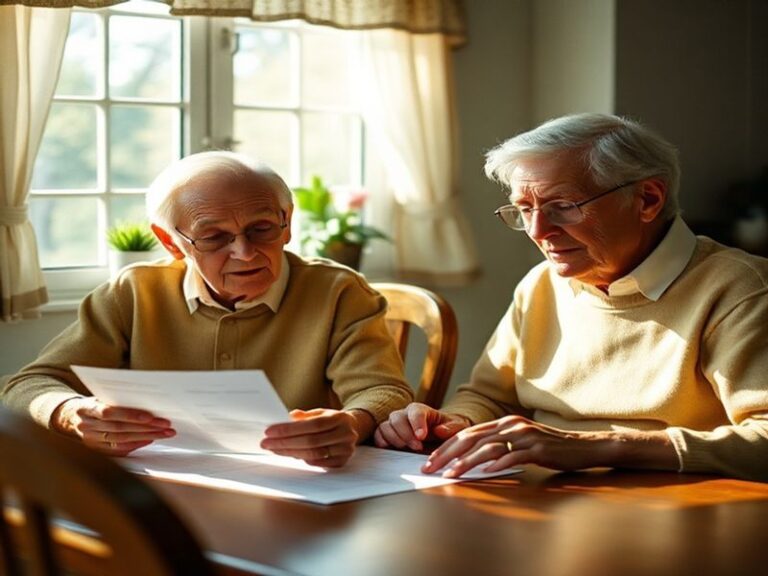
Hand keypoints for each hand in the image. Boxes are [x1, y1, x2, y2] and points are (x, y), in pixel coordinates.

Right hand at [51, 396, 175, 455]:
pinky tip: (150, 440)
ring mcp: (91, 440)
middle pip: (120, 428)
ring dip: (147, 437)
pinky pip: (120, 450)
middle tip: (166, 425)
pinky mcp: (97, 450)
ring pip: (122, 440)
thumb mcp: (102, 396)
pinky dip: (137, 444)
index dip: (130, 415)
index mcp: (87, 408)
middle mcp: (87, 426)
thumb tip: (148, 399)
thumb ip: (119, 398)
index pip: (110, 412)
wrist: (73, 416)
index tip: (151, 416)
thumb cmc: (95, 402)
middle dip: (146, 427)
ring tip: (164, 433)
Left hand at [260, 408, 370, 467]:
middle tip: (267, 443)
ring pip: (314, 454)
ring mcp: (345, 449)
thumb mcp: (320, 413)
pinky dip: (303, 459)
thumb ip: (304, 416)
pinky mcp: (342, 461)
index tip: (270, 432)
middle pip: (311, 441)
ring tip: (275, 449)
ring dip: (291, 453)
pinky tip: (291, 455)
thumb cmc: (331, 420)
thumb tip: (288, 417)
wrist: (353, 429)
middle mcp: (345, 434)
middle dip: (285, 443)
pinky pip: (319, 463)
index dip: (290, 429)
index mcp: (339, 418)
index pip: (312, 424)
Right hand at [373, 402, 470, 451]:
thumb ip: (452, 428)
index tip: (422, 436)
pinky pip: (378, 435)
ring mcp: (394, 425)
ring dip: (393, 439)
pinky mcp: (387, 435)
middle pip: (397, 417)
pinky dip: (381, 442)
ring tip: (405, 449)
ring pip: (386, 426)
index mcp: (421, 410)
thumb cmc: (449, 432)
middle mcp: (405, 415)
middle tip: (417, 447)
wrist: (440, 440)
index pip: (415, 412)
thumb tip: (439, 430)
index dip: (417, 423)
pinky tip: (390, 450)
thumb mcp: (457, 428)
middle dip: (405, 433)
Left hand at [422, 415, 676, 477]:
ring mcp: (524, 435)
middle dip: (447, 454)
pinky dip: (497, 464)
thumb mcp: (520, 443)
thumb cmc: (549, 448)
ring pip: (488, 447)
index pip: (467, 434)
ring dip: (466, 462)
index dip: (446, 447)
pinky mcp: (538, 448)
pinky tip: (484, 473)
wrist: (583, 446)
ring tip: (451, 474)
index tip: (429, 461)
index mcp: (503, 423)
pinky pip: (513, 456)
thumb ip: (498, 446)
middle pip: (471, 438)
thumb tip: (472, 458)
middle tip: (430, 468)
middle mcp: (510, 425)